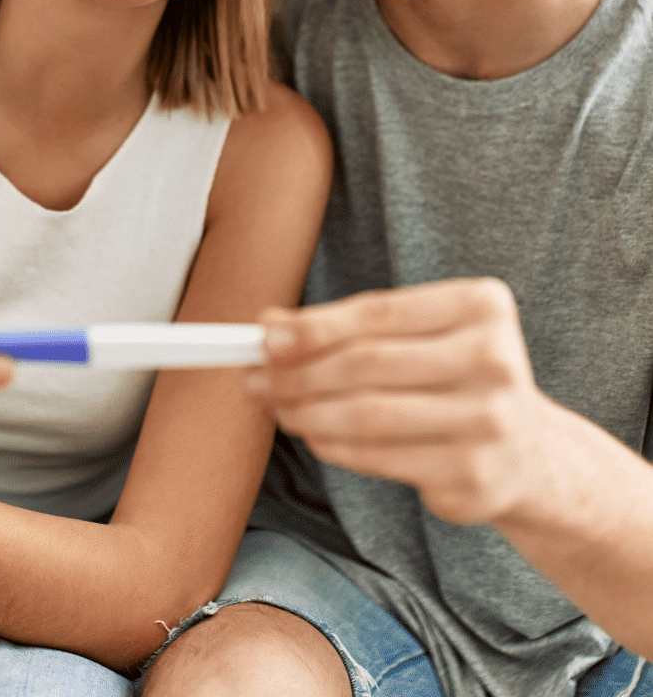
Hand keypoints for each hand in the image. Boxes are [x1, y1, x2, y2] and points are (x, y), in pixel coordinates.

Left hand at [247, 278, 555, 525]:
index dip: (314, 327)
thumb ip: (349, 325)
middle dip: (299, 373)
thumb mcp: (416, 334)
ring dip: (308, 413)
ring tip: (278, 407)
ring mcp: (489, 422)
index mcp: (482, 307)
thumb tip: (269, 324)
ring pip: (369, 416)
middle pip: (369, 365)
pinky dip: (334, 446)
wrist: (528, 451)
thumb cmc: (455, 376)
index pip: (380, 313)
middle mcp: (493, 360)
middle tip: (255, 379)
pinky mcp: (474, 476)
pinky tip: (314, 435)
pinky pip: (380, 458)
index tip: (264, 339)